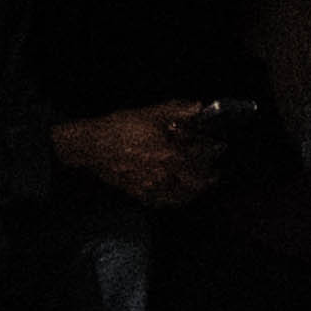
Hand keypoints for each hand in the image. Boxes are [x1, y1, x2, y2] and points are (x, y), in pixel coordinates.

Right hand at [50, 101, 229, 210]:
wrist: (90, 146)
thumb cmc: (120, 128)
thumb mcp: (150, 113)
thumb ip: (177, 111)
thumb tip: (198, 108)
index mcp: (170, 156)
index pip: (200, 162)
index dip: (212, 159)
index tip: (220, 154)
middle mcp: (164, 177)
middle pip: (193, 186)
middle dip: (207, 181)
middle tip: (214, 176)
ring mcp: (150, 188)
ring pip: (179, 197)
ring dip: (192, 194)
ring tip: (198, 188)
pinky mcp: (137, 194)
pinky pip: (160, 202)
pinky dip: (172, 201)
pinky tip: (173, 196)